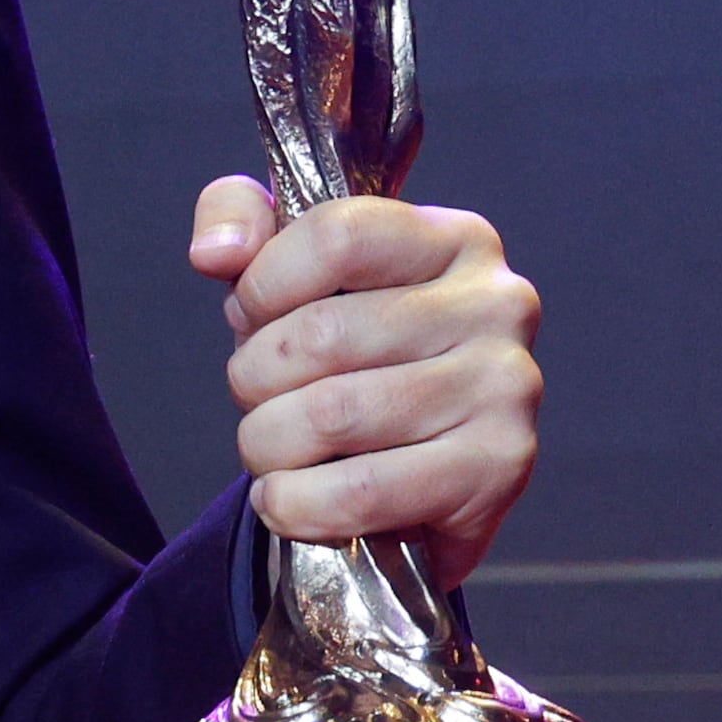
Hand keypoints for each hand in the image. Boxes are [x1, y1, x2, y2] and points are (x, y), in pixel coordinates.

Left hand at [189, 182, 541, 588]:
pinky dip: (296, 504)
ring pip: (333, 415)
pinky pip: (361, 492)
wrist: (419, 473)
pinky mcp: (499, 469)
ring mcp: (505, 388)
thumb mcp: (294, 266)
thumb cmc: (353, 356)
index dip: (264, 284)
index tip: (250, 317)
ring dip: (267, 443)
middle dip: (255, 376)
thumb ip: (239, 216)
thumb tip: (215, 252)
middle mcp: (497, 304)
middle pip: (324, 333)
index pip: (336, 236)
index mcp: (454, 238)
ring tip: (269, 448)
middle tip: (256, 396)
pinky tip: (284, 500)